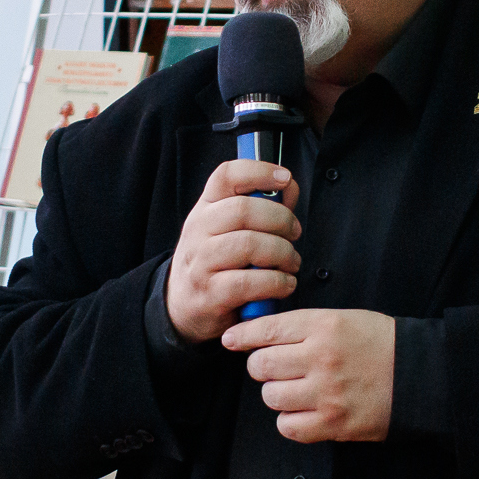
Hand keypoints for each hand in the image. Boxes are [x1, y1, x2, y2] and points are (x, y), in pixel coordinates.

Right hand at [166, 159, 301, 342]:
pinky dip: (277, 282)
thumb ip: (264, 208)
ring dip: (282, 253)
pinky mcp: (210, 294)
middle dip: (281, 220)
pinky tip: (284, 283)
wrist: (183, 307)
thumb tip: (289, 187)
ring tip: (291, 262)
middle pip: (243, 210)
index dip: (258, 171)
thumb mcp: (232, 230)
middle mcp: (198, 230)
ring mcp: (201, 263)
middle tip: (294, 233)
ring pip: (248, 245)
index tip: (284, 178)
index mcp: (206, 208)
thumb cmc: (217, 263)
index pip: (226, 175)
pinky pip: (250, 283)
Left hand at [222, 309, 394, 442]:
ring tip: (296, 389)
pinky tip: (304, 410)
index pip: (266, 329)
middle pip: (261, 365)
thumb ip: (304, 325)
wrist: (421, 375)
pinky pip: (288, 427)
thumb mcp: (344, 319)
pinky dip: (290, 420)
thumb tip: (262, 332)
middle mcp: (321, 359)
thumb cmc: (382, 344)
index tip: (232, 339)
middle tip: (274, 366)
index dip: (243, 335)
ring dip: (277, 393)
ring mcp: (326, 394)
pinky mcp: (333, 424)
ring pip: (271, 397)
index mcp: (324, 326)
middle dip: (261, 365)